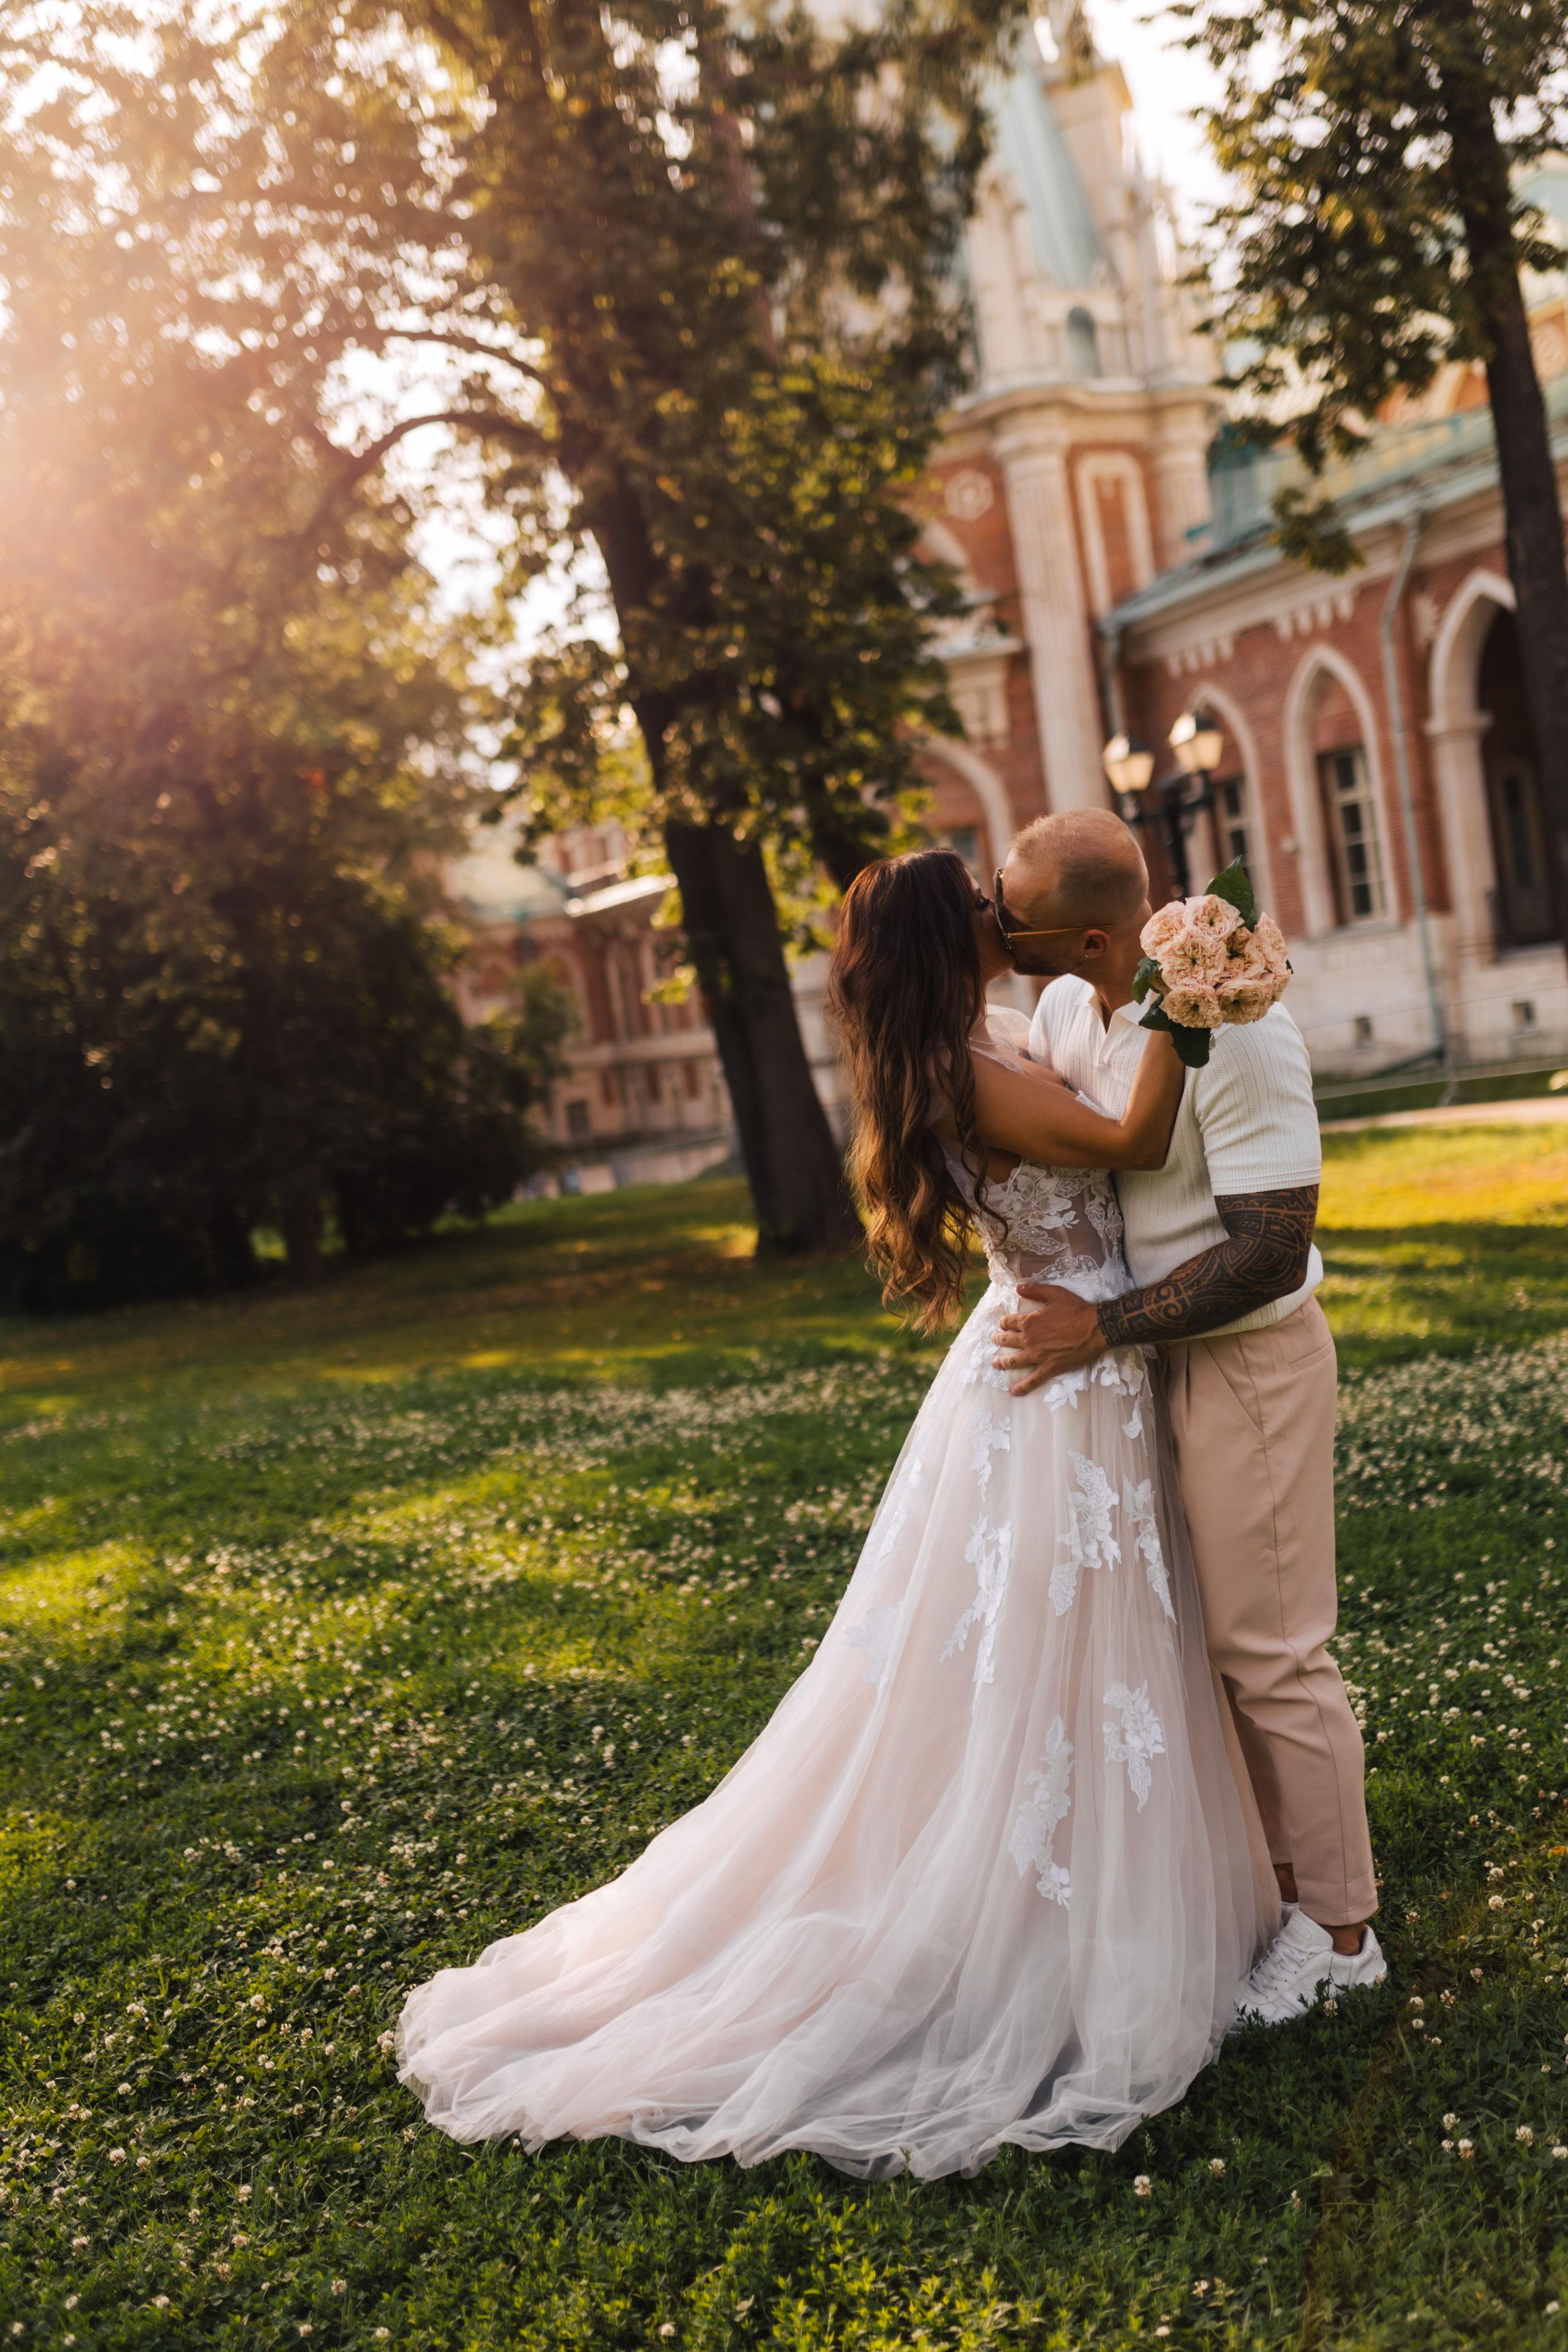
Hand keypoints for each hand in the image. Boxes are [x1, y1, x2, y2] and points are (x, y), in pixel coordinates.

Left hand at [992, 1280, 1106, 1394]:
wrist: (1095, 1328)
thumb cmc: (1076, 1309)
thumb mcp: (1054, 1293)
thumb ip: (1034, 1290)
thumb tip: (1017, 1287)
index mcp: (1029, 1322)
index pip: (1008, 1322)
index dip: (1004, 1322)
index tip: (1003, 1324)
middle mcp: (1029, 1340)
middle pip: (1006, 1341)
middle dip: (998, 1340)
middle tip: (994, 1340)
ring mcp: (1037, 1356)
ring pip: (1013, 1361)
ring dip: (1001, 1362)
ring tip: (994, 1363)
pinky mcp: (1049, 1368)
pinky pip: (1032, 1380)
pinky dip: (1022, 1387)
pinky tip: (1013, 1391)